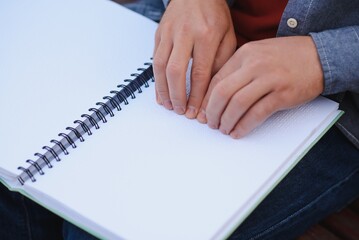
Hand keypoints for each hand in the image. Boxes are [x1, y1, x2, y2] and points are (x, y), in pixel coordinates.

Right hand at [152, 0, 235, 117]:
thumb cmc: (214, 14)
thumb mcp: (228, 36)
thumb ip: (220, 62)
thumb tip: (210, 89)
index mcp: (206, 35)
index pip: (199, 73)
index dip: (196, 95)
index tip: (196, 111)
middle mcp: (185, 34)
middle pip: (176, 71)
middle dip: (177, 96)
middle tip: (180, 111)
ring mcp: (168, 33)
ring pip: (160, 66)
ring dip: (163, 90)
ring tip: (168, 105)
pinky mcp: (159, 34)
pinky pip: (154, 60)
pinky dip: (156, 79)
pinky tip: (160, 92)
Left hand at [198, 36, 323, 137]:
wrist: (319, 56)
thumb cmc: (285, 57)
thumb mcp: (257, 54)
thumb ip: (237, 70)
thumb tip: (215, 96)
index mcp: (244, 54)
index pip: (216, 79)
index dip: (206, 100)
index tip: (202, 112)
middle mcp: (254, 65)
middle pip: (223, 93)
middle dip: (212, 112)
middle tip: (211, 124)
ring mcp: (269, 79)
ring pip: (237, 104)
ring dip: (226, 121)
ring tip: (223, 129)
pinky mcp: (282, 95)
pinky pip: (257, 114)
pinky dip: (244, 126)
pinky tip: (238, 133)